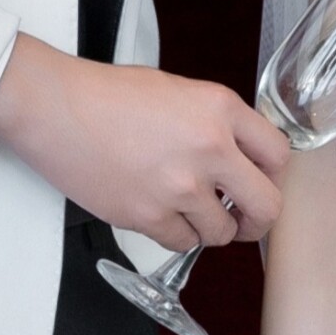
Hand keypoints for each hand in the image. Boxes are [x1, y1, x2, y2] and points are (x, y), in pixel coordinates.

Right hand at [0, 36, 287, 249]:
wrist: (57, 109)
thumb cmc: (106, 95)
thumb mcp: (178, 91)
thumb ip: (215, 122)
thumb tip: (240, 156)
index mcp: (220, 108)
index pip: (278, 155)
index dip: (272, 175)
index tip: (262, 182)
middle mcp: (210, 148)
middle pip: (267, 206)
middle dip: (258, 219)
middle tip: (245, 219)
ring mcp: (181, 186)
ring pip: (222, 232)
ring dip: (209, 227)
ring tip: (187, 210)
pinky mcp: (150, 216)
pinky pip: (183, 243)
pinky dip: (176, 235)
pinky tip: (160, 213)